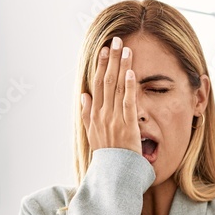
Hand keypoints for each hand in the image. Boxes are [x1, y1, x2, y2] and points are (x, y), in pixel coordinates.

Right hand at [80, 36, 141, 155]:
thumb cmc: (107, 155)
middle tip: (116, 40)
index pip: (97, 84)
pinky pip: (128, 103)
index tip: (104, 50)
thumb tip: (84, 95)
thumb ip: (87, 114)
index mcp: (94, 115)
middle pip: (106, 81)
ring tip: (125, 49)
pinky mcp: (127, 126)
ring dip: (121, 66)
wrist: (114, 174)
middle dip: (111, 59)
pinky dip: (128, 87)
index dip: (100, 66)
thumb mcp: (92, 134)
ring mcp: (114, 120)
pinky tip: (131, 72)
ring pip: (117, 88)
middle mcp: (102, 114)